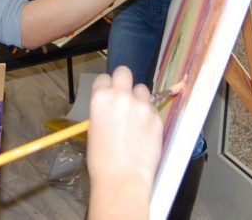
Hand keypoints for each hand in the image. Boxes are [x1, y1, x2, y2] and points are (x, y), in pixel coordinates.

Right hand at [87, 67, 161, 219]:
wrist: (123, 179)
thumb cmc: (101, 160)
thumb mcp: (94, 129)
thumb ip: (104, 110)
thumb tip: (112, 107)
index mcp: (100, 98)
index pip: (104, 78)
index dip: (107, 87)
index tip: (109, 96)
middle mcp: (121, 96)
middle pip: (124, 72)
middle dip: (124, 82)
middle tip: (125, 97)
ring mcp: (141, 105)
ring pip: (142, 89)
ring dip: (139, 99)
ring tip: (136, 119)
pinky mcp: (157, 116)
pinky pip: (153, 108)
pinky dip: (149, 116)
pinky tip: (144, 133)